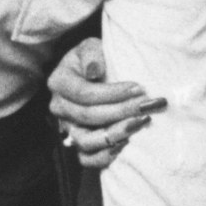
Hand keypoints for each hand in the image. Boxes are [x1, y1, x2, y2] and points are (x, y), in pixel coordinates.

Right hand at [45, 39, 163, 171]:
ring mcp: (68, 128)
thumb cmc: (95, 58)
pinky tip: (127, 143)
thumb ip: (92, 53)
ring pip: (86, 141)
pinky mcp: (78, 143)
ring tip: (140, 123)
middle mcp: (59, 108)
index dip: (113, 93)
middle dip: (121, 112)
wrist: (94, 72)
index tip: (139, 88)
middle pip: (89, 116)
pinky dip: (106, 156)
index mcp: (59, 82)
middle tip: (147, 106)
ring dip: (116, 134)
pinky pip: (87, 159)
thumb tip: (94, 71)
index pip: (85, 94)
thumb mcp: (91, 46)